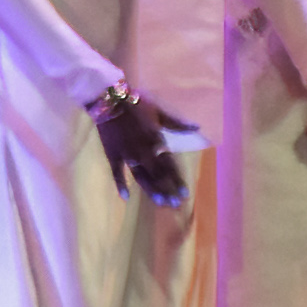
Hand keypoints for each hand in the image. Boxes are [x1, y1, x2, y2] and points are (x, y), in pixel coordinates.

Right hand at [88, 85, 183, 206]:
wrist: (110, 101)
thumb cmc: (136, 104)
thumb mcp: (159, 112)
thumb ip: (177, 124)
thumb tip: (197, 128)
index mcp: (157, 142)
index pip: (170, 166)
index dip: (177, 180)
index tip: (185, 194)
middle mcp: (145, 153)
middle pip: (158, 176)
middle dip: (167, 191)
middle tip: (174, 205)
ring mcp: (128, 156)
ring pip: (141, 177)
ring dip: (151, 191)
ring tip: (159, 203)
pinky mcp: (113, 155)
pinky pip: (117, 173)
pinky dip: (120, 185)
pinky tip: (125, 197)